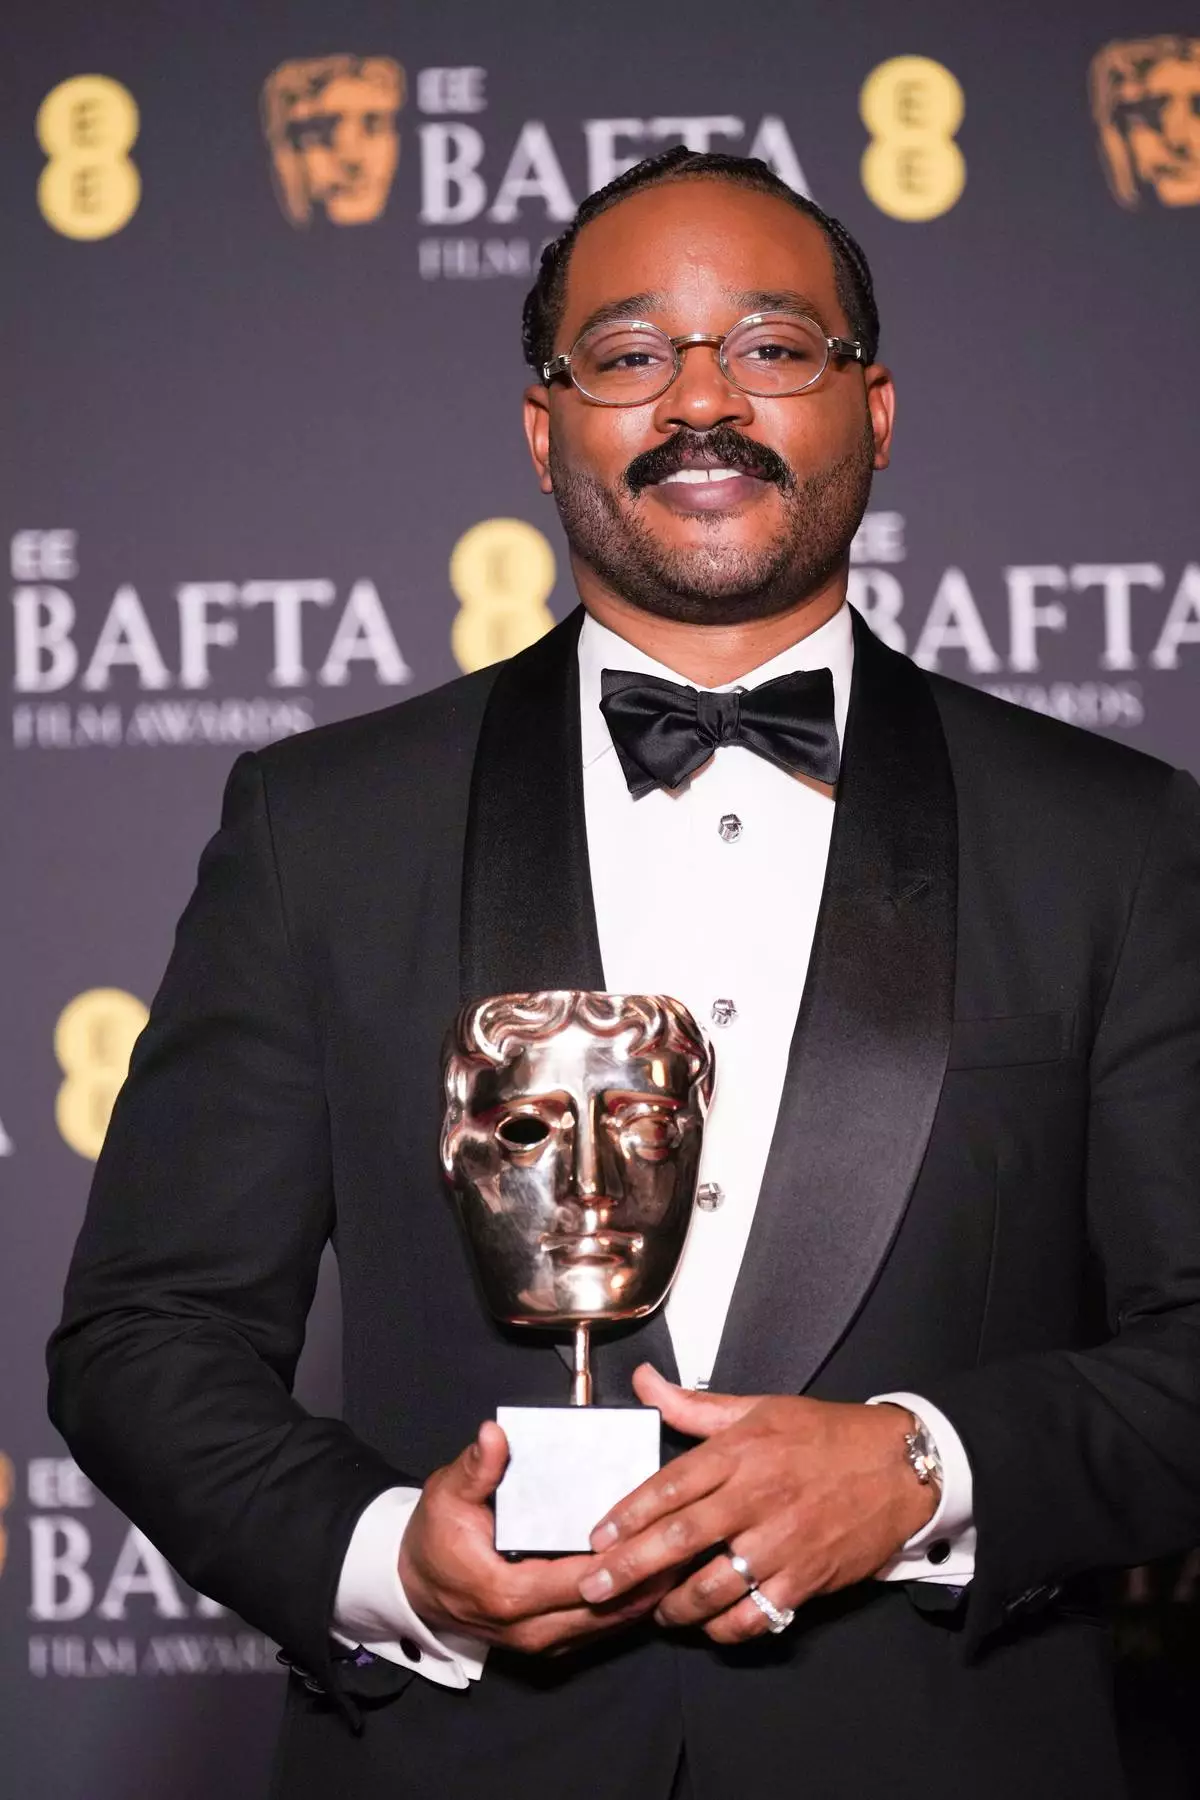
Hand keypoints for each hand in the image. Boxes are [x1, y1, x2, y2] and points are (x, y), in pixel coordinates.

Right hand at [398, 1420, 674, 1654]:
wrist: (415, 1585)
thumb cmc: (435, 1538)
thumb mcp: (448, 1495)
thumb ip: (477, 1467)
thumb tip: (496, 1435)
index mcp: (509, 1593)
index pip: (580, 1580)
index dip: (620, 1559)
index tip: (656, 1533)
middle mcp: (531, 1627)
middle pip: (605, 1608)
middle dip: (648, 1579)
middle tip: (688, 1543)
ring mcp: (543, 1641)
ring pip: (609, 1624)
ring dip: (646, 1594)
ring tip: (685, 1558)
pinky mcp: (552, 1642)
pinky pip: (600, 1629)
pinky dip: (630, 1606)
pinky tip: (657, 1578)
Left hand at [576, 1365, 935, 1643]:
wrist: (899, 1465)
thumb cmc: (825, 1434)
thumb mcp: (759, 1408)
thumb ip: (695, 1405)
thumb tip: (644, 1381)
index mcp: (741, 1451)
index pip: (671, 1485)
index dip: (628, 1514)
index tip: (596, 1537)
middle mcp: (757, 1497)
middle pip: (680, 1538)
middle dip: (631, 1568)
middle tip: (594, 1588)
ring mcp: (782, 1542)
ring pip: (713, 1586)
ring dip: (675, 1607)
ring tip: (655, 1611)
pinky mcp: (807, 1578)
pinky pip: (756, 1616)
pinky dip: (726, 1629)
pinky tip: (709, 1626)